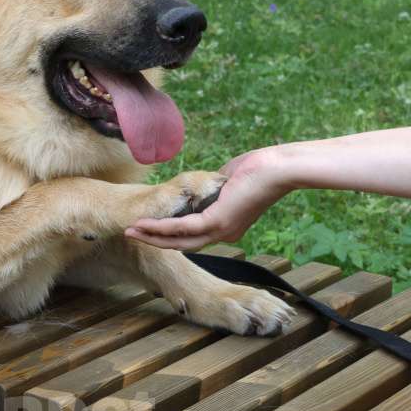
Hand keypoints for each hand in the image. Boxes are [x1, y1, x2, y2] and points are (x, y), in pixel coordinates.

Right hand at [125, 147, 292, 249]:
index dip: (170, 231)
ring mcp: (221, 230)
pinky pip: (183, 228)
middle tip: (132, 234)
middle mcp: (224, 233)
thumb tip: (202, 182)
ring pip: (180, 240)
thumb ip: (212, 187)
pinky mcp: (217, 222)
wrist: (279, 169)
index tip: (150, 226)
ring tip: (131, 232)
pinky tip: (144, 226)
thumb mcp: (228, 179)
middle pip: (183, 242)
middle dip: (156, 240)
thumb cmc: (261, 168)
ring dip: (153, 237)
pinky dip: (161, 229)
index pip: (194, 232)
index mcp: (228, 225)